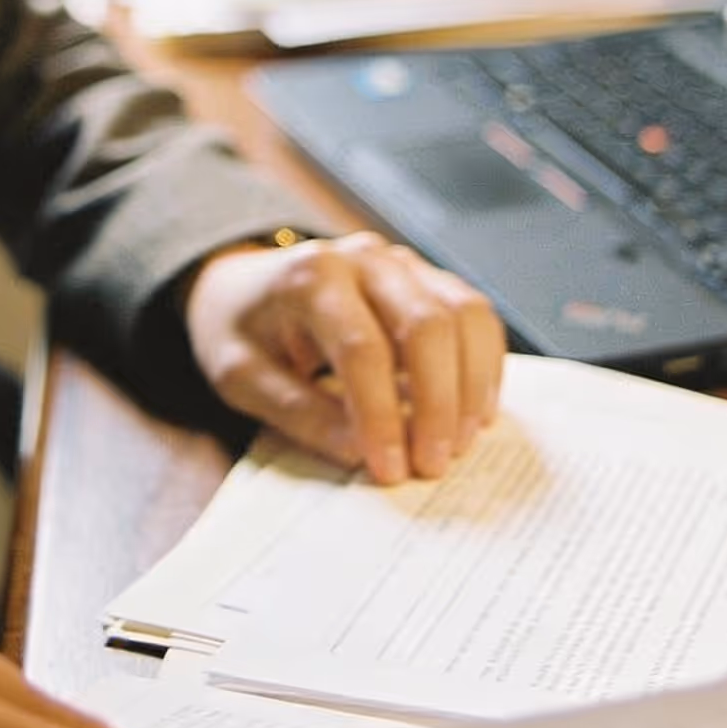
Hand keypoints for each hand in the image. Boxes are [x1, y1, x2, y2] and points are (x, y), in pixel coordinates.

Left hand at [184, 231, 505, 483]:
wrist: (242, 283)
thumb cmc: (242, 331)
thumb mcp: (241, 377)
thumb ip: (298, 413)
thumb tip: (362, 452)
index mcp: (310, 276)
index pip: (361, 347)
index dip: (381, 414)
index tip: (390, 470)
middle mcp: (364, 258)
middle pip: (425, 325)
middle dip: (437, 404)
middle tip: (433, 465)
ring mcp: (402, 262)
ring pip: (464, 315)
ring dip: (469, 386)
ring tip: (457, 445)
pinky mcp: (427, 277)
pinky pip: (475, 315)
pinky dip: (485, 365)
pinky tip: (474, 413)